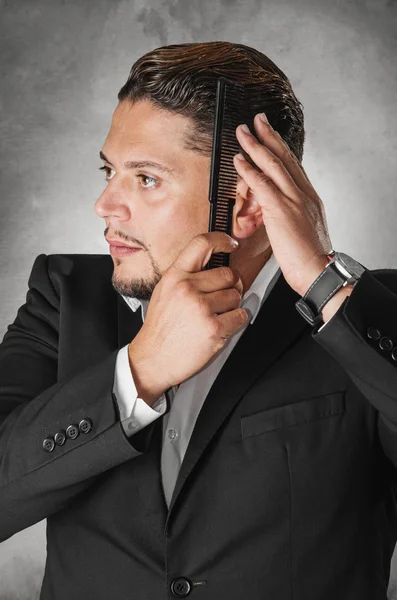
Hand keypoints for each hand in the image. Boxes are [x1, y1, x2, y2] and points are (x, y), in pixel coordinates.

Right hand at [128, 232, 247, 396]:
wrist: (153, 359)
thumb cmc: (160, 328)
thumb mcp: (165, 292)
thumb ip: (186, 277)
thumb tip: (215, 267)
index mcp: (175, 276)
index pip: (201, 244)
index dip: (222, 240)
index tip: (231, 244)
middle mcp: (187, 288)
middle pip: (228, 274)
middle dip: (230, 286)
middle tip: (220, 299)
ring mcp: (201, 308)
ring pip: (236, 296)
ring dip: (231, 307)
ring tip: (213, 317)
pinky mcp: (214, 328)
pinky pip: (241, 316)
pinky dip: (236, 322)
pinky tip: (220, 327)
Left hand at [233, 113, 332, 296]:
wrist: (318, 270)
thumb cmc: (310, 257)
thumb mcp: (305, 229)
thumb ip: (293, 215)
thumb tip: (279, 213)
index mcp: (310, 197)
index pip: (294, 166)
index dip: (281, 147)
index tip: (272, 135)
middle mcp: (303, 193)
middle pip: (284, 157)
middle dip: (269, 136)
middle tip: (257, 120)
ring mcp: (293, 199)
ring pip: (272, 165)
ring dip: (255, 146)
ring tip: (243, 132)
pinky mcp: (281, 209)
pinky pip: (261, 184)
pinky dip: (248, 170)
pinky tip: (239, 160)